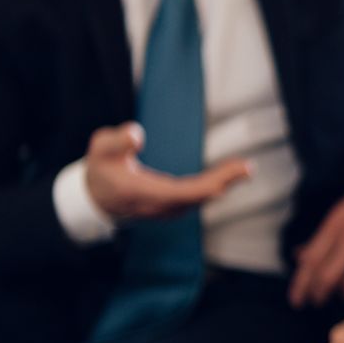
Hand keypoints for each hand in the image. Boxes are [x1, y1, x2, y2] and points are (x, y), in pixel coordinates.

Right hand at [83, 122, 251, 220]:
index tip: (229, 171)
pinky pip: (197, 198)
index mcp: (144, 193)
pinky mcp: (171, 206)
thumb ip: (117, 141)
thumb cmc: (100, 169)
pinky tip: (227, 176)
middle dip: (224, 181)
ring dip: (223, 184)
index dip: (211, 182)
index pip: (184, 192)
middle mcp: (159, 205)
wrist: (95, 197)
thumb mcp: (100, 149)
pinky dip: (213, 186)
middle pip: (199, 196)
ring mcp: (167, 209)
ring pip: (201, 199)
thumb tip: (137, 133)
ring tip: (243, 168)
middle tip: (247, 167)